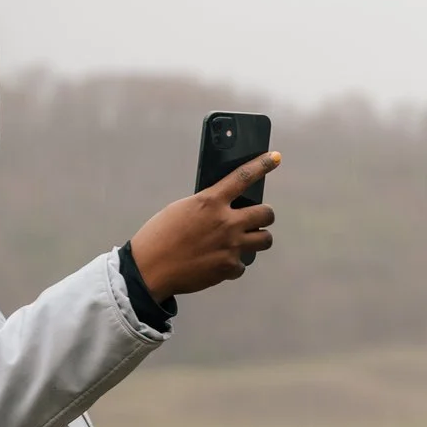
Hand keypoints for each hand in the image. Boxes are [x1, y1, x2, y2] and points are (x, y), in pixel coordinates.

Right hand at [129, 152, 279, 298]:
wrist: (151, 269)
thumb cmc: (159, 237)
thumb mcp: (180, 209)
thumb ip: (206, 206)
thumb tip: (221, 208)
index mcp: (210, 202)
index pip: (242, 177)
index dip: (262, 165)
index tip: (275, 157)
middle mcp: (227, 222)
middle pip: (267, 213)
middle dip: (264, 216)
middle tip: (255, 219)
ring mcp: (232, 245)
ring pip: (265, 239)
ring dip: (258, 238)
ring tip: (245, 240)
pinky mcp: (230, 267)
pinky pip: (243, 264)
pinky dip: (234, 264)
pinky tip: (219, 263)